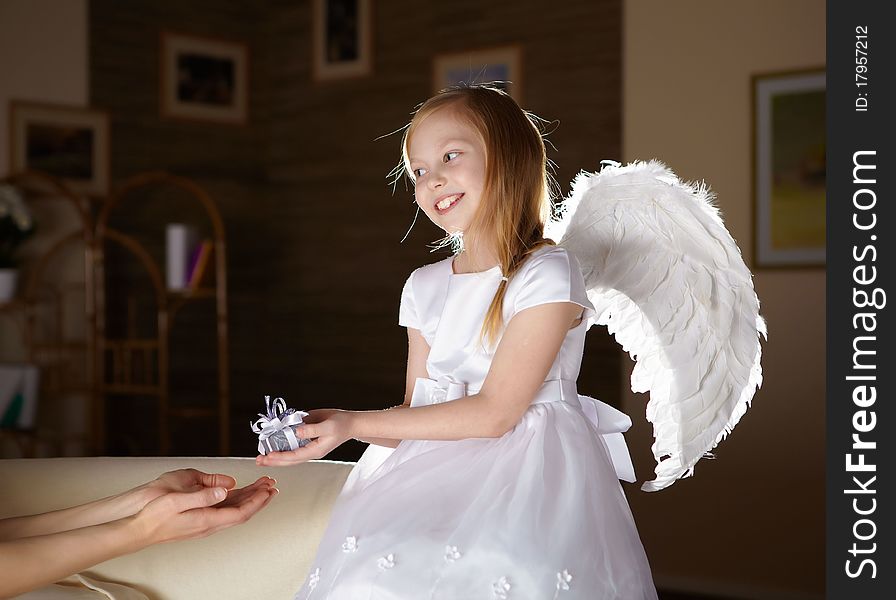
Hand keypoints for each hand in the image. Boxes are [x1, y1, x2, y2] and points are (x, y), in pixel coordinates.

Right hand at [131, 475, 276, 545]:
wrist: (136, 530)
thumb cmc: (153, 515)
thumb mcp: (176, 499)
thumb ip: (202, 494)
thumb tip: (224, 489)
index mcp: (206, 519)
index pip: (241, 512)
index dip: (258, 501)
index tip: (269, 490)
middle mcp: (208, 524)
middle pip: (242, 512)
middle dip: (259, 498)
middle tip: (272, 485)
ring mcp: (203, 523)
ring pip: (234, 511)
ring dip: (249, 498)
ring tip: (261, 486)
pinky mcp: (198, 520)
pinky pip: (223, 510)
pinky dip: (235, 499)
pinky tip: (238, 492)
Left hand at [255, 409, 353, 466]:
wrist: (350, 422)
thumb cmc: (342, 425)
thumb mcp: (328, 426)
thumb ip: (311, 429)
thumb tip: (295, 431)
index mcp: (315, 450)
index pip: (294, 456)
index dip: (281, 456)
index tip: (269, 456)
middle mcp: (309, 450)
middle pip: (289, 460)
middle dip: (274, 461)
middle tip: (259, 460)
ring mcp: (308, 446)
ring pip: (289, 455)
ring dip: (275, 456)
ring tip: (261, 456)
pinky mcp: (306, 438)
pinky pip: (292, 445)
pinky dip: (281, 446)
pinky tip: (272, 445)